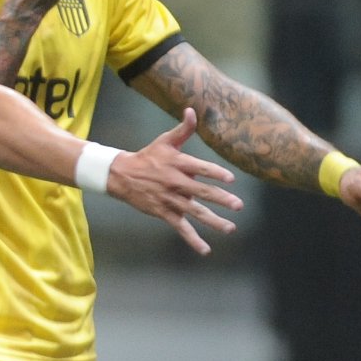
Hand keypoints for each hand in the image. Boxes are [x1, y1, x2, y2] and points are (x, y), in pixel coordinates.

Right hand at [106, 108, 243, 254]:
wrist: (122, 175)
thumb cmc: (148, 156)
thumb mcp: (165, 141)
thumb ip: (183, 129)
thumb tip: (192, 110)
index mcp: (177, 163)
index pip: (199, 168)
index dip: (215, 173)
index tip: (230, 179)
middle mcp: (175, 182)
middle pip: (201, 192)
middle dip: (221, 199)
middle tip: (238, 205)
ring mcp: (170, 199)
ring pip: (195, 212)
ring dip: (213, 221)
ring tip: (230, 228)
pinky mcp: (164, 212)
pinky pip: (181, 228)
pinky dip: (193, 239)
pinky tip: (205, 249)